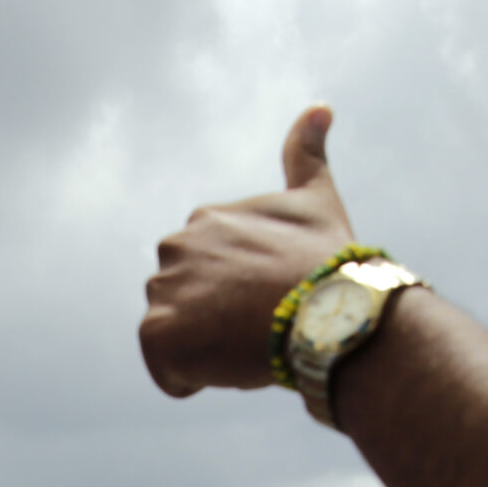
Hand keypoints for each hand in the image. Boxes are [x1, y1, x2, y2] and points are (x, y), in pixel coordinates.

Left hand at [140, 106, 358, 396]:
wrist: (329, 308)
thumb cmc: (328, 262)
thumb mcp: (317, 199)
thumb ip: (306, 155)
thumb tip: (319, 107)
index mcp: (203, 219)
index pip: (209, 273)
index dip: (242, 294)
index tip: (272, 297)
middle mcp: (172, 248)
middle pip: (187, 304)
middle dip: (218, 320)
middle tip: (263, 324)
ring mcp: (162, 291)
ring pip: (178, 337)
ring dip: (208, 349)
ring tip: (249, 342)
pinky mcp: (157, 335)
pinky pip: (169, 373)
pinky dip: (195, 379)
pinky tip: (232, 364)